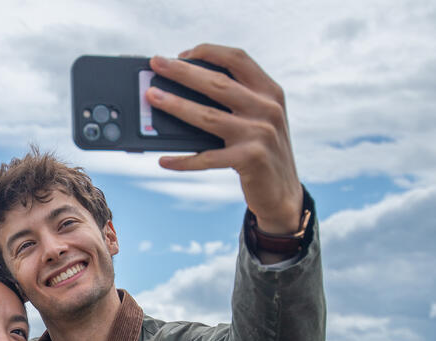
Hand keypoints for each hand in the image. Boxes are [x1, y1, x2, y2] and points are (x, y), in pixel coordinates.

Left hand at [147, 45, 302, 233]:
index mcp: (269, 91)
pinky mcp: (251, 159)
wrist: (283, 193)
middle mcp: (268, 108)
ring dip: (176, 105)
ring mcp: (260, 133)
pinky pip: (207, 158)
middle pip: (218, 83)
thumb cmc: (259, 151)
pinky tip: (164, 160)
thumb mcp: (256, 119)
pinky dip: (183, 160)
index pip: (238, 59)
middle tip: (157, 64)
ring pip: (208, 116)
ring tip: (152, 97)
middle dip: (183, 71)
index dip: (209, 52)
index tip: (182, 54)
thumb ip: (234, 102)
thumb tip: (182, 92)